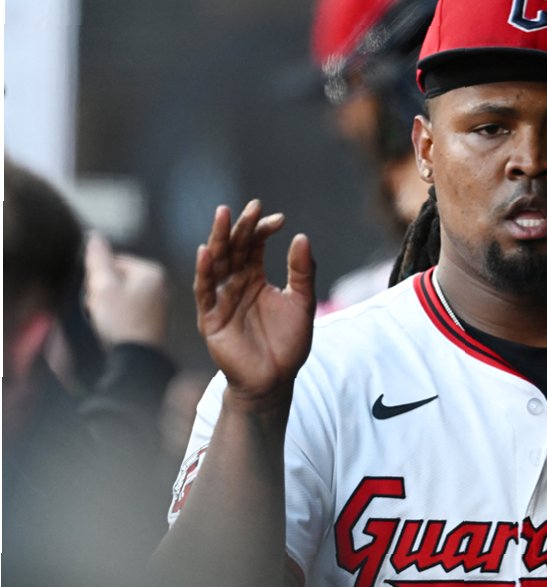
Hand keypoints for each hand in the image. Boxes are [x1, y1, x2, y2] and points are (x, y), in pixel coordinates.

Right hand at [84, 232, 169, 347]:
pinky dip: (115, 317)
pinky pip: (126, 311)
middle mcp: (160, 285)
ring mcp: (157, 304)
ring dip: (105, 305)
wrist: (136, 359)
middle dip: (101, 292)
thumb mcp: (103, 285)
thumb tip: (94, 236)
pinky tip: (113, 328)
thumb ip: (98, 258)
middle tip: (100, 308)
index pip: (113, 262)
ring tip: (106, 319)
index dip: (97, 278)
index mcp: (152, 271)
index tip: (96, 294)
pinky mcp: (151, 321)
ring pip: (118, 296)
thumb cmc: (121, 320)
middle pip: (116, 279)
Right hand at [194, 200, 315, 403]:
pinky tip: (206, 251)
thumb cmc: (289, 342)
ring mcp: (221, 299)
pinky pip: (204, 291)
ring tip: (223, 215)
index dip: (264, 230)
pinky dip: (204, 271)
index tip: (278, 219)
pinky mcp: (210, 317)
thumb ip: (302, 272)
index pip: (255, 246)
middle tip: (251, 207)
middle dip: (241, 227)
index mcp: (255, 278)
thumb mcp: (302, 302)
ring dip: (219, 239)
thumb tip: (302, 236)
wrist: (275, 379)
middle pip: (234, 248)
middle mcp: (235, 284)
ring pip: (217, 263)